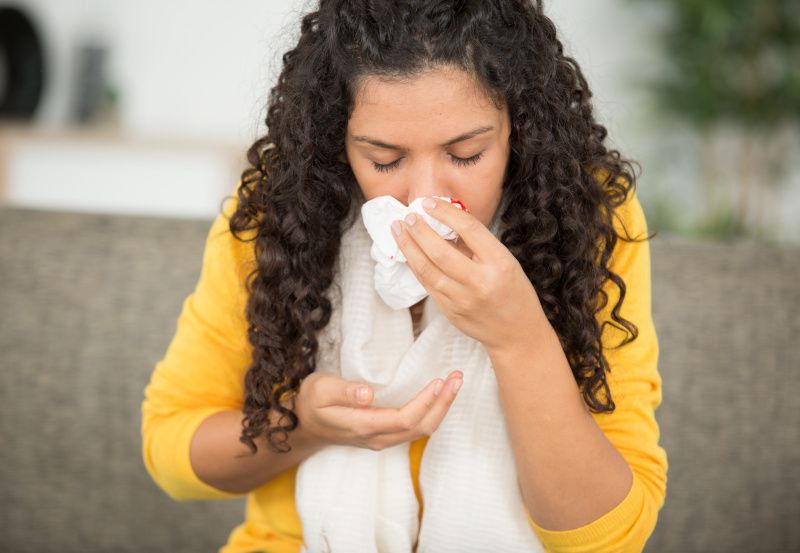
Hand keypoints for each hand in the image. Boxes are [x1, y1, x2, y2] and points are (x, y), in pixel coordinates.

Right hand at [295, 370, 462, 450]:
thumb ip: (344, 392)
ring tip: (454, 383)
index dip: (425, 402)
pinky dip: (431, 411)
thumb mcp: (320, 390)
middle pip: (420, 427)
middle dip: (443, 403)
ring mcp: (382, 439)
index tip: (439, 382)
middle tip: (458, 378)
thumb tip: (367, 394)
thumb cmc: (311, 402)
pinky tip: (438, 395)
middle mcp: (378, 438)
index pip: (405, 419)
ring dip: (441, 407)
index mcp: (364, 426)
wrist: (302, 425)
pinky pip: (415, 427)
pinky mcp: (385, 435)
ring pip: (421, 430)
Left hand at [391, 196, 547, 352]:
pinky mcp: (450, 312)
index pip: (469, 229)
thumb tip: (445, 221)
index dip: (445, 212)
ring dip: (409, 247)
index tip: (429, 203)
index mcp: (499, 263)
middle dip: (419, 230)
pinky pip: (427, 284)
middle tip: (408, 215)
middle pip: (441, 251)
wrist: (516, 334)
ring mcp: (462, 299)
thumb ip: (478, 245)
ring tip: (399, 230)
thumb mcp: (506, 262)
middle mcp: (480, 282)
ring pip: (427, 269)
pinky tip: (408, 252)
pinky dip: (415, 265)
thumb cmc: (514, 293)